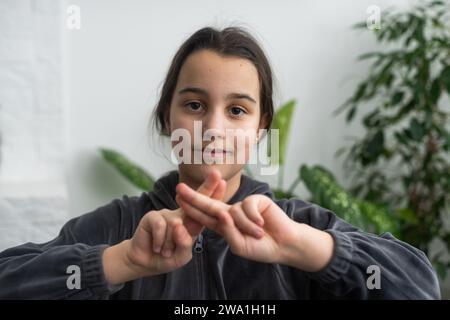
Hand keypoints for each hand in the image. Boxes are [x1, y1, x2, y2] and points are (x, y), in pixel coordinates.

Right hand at [102, 170, 225, 284]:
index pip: (205, 209)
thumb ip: (185, 243)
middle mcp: (181, 215)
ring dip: (170, 243)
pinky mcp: (152, 215)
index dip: (214, 196)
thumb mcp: (182, 255)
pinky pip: (160, 226)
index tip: (223, 182)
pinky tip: (156, 247)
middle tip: (216, 173)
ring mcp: (167, 213)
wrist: (145, 263)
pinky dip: (159, 241)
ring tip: (166, 252)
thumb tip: (178, 225)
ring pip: (175, 224)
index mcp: (192, 224)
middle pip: (195, 198)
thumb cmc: (167, 258)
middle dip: (207, 186)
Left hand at [176, 184, 333, 270]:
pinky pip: (248, 206)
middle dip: (194, 196)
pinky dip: (254, 218)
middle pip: (209, 204)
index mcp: (224, 225)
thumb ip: (228, 232)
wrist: (284, 244)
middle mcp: (230, 213)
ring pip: (234, 212)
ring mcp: (242, 206)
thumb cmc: (261, 247)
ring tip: (258, 234)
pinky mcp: (255, 200)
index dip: (191, 208)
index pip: (204, 216)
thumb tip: (221, 213)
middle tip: (179, 187)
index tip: (178, 199)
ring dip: (246, 226)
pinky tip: (263, 223)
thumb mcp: (239, 246)